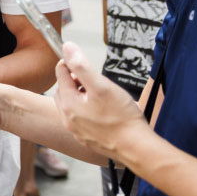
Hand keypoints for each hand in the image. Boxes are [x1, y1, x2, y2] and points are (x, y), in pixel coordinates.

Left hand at [53, 42, 148, 159]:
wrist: (136, 148)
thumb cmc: (121, 117)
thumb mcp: (101, 85)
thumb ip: (82, 65)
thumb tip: (67, 47)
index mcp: (68, 103)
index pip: (60, 73)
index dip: (71, 63)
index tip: (80, 60)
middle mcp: (67, 118)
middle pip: (63, 90)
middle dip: (74, 80)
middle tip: (91, 79)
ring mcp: (76, 131)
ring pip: (71, 106)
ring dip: (79, 96)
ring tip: (98, 94)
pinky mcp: (86, 139)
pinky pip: (79, 120)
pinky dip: (86, 111)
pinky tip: (102, 111)